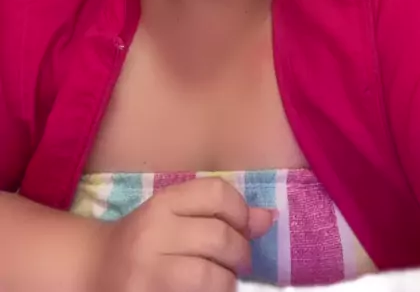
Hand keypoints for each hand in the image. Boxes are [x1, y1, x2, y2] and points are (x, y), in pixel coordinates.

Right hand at [96, 175, 275, 291]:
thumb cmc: (143, 241)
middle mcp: (153, 235)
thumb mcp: (175, 217)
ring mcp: (149, 274)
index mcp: (162, 204)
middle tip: (236, 262)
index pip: (217, 193)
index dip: (241, 211)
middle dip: (241, 254)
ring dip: (228, 283)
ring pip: (214, 277)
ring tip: (220, 282)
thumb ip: (218, 214)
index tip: (243, 227)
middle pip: (221, 237)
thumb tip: (269, 218)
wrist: (93, 271)